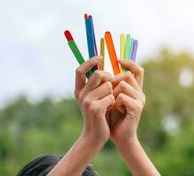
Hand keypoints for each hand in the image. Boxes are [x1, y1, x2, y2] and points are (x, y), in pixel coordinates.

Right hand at [48, 56, 114, 175]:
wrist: (94, 136)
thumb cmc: (98, 115)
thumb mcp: (94, 98)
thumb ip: (96, 85)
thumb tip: (104, 66)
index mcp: (79, 90)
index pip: (80, 70)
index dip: (90, 61)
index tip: (100, 57)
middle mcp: (81, 94)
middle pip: (99, 75)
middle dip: (109, 79)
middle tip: (111, 88)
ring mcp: (87, 101)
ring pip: (108, 86)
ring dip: (113, 94)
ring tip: (109, 104)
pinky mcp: (96, 109)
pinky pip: (112, 97)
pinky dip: (114, 103)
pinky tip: (109, 110)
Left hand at [107, 60, 159, 175]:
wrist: (119, 136)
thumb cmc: (113, 117)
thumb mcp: (111, 97)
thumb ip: (111, 85)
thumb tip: (103, 68)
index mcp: (135, 89)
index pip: (137, 69)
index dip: (129, 62)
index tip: (117, 60)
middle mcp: (140, 93)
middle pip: (127, 75)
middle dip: (114, 81)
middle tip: (109, 92)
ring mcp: (140, 100)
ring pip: (122, 85)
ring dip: (113, 94)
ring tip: (113, 104)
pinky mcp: (137, 108)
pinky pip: (121, 97)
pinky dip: (115, 103)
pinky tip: (117, 111)